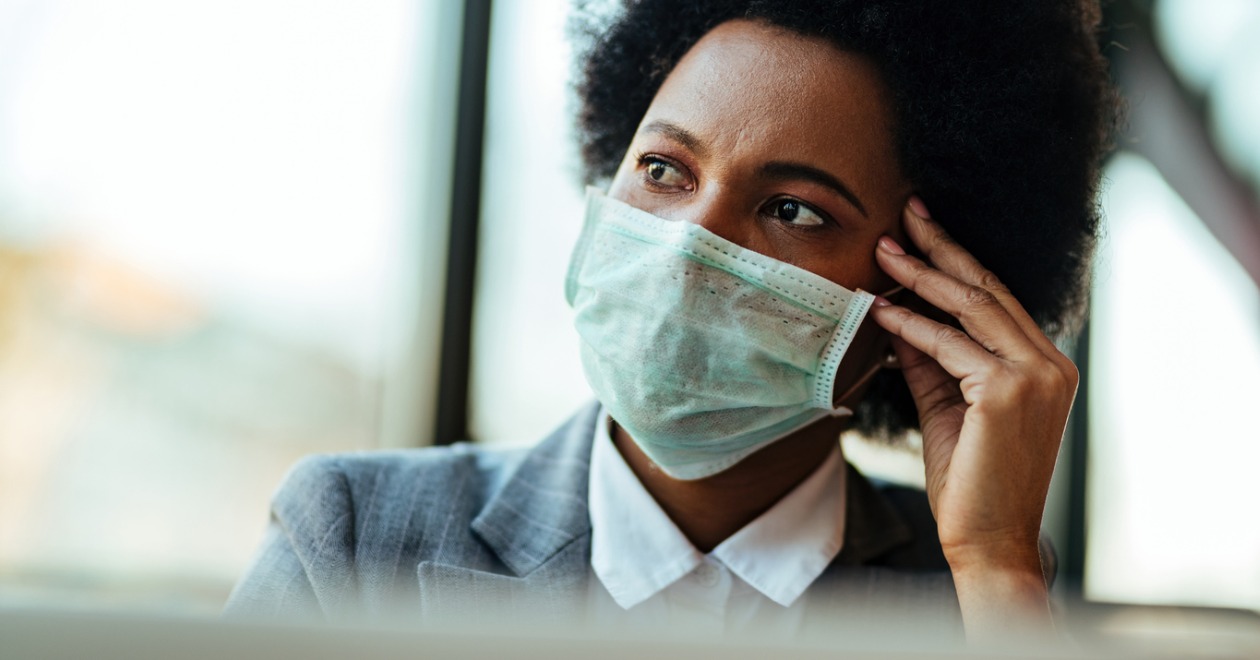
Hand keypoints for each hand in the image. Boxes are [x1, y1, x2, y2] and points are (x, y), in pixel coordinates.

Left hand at [869, 197, 1077, 637]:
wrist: (988, 540)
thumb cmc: (971, 481)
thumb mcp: (948, 407)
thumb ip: (930, 361)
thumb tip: (899, 314)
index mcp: (1045, 366)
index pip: (997, 300)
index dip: (958, 262)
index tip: (922, 231)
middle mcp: (1049, 364)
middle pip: (988, 290)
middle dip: (942, 248)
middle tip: (905, 213)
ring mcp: (1035, 376)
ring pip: (971, 308)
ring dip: (921, 275)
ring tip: (883, 249)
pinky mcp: (1009, 392)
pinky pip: (950, 345)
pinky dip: (912, 325)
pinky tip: (881, 310)